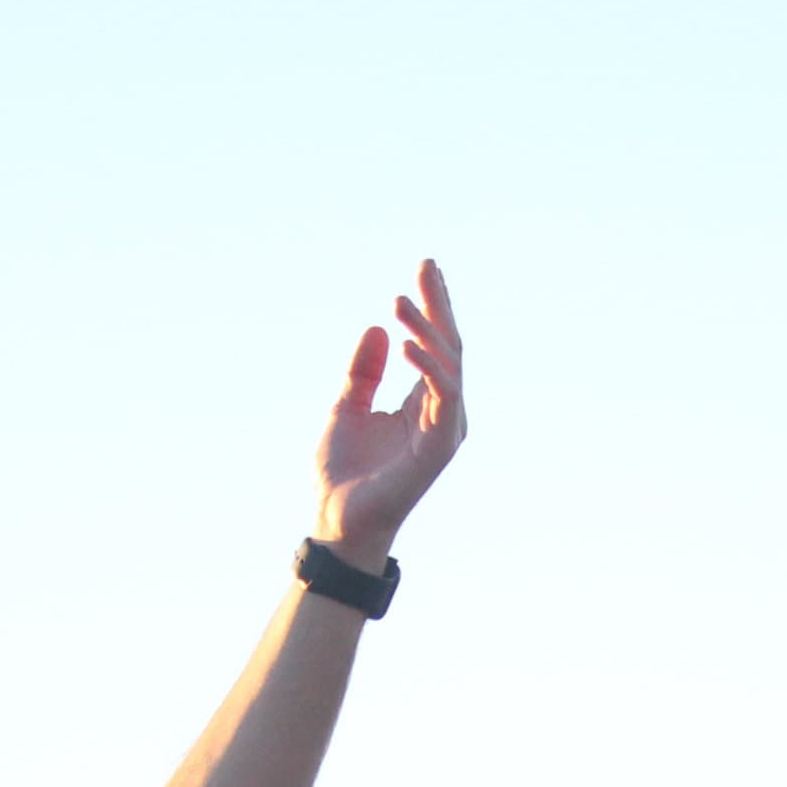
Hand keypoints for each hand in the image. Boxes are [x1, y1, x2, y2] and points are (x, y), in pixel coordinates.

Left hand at [313, 260, 464, 569]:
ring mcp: (444, 430)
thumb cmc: (344, 475)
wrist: (337, 521)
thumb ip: (365, 372)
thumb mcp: (347, 408)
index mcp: (423, 405)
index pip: (435, 345)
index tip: (425, 268)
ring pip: (448, 365)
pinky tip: (407, 342)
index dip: (432, 307)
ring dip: (428, 329)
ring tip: (400, 300)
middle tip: (426, 265)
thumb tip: (378, 328)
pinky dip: (428, 367)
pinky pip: (442, 395)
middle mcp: (442, 414)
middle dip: (439, 305)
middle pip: (449, 347)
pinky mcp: (438, 447)